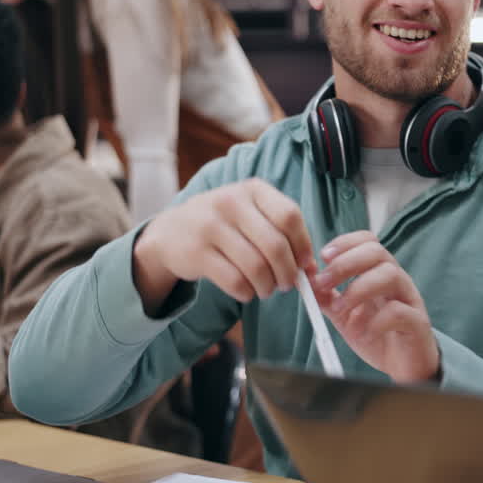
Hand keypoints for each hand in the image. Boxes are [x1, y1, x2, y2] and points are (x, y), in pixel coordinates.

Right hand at [133, 179, 315, 313]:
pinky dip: (247, 293)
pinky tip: (246, 292)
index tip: (305, 264)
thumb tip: (311, 268)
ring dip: (268, 286)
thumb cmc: (224, 225)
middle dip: (288, 273)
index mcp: (252, 189)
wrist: (171, 231)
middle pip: (275, 245)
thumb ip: (280, 233)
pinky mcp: (196, 252)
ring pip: (256, 267)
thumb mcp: (250, 214)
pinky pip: (235, 281)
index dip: (303, 244)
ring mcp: (211, 226)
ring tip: (267, 290)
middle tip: (288, 285)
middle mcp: (231, 202)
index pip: (290, 216)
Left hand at [309, 231, 438, 383]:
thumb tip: (306, 278)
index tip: (323, 257)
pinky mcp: (417, 323)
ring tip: (340, 310)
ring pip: (390, 275)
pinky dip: (375, 321)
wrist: (403, 367)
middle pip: (377, 252)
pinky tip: (363, 334)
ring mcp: (409, 300)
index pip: (368, 241)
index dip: (345, 243)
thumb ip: (326, 296)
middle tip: (323, 282)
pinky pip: (399, 311)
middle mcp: (396, 281)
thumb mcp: (343, 314)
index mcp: (379, 274)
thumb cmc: (377, 336)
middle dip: (346, 263)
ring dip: (358, 289)